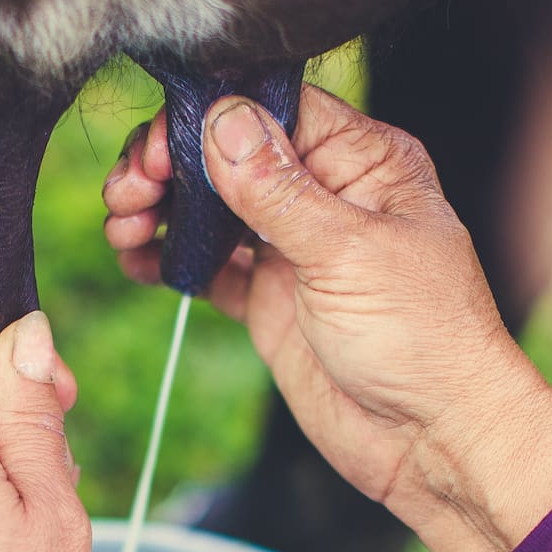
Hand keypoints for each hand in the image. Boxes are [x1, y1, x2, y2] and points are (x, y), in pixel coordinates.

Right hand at [104, 86, 551, 551]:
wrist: (428, 441)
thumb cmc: (424, 341)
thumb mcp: (347, 253)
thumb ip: (278, 190)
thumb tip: (223, 122)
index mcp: (363, 164)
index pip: (273, 109)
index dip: (211, 118)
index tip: (162, 146)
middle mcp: (325, 197)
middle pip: (230, 154)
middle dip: (171, 165)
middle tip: (130, 191)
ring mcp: (293, 249)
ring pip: (211, 208)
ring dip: (160, 209)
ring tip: (123, 226)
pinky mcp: (269, 299)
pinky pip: (207, 266)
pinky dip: (168, 259)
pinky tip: (137, 260)